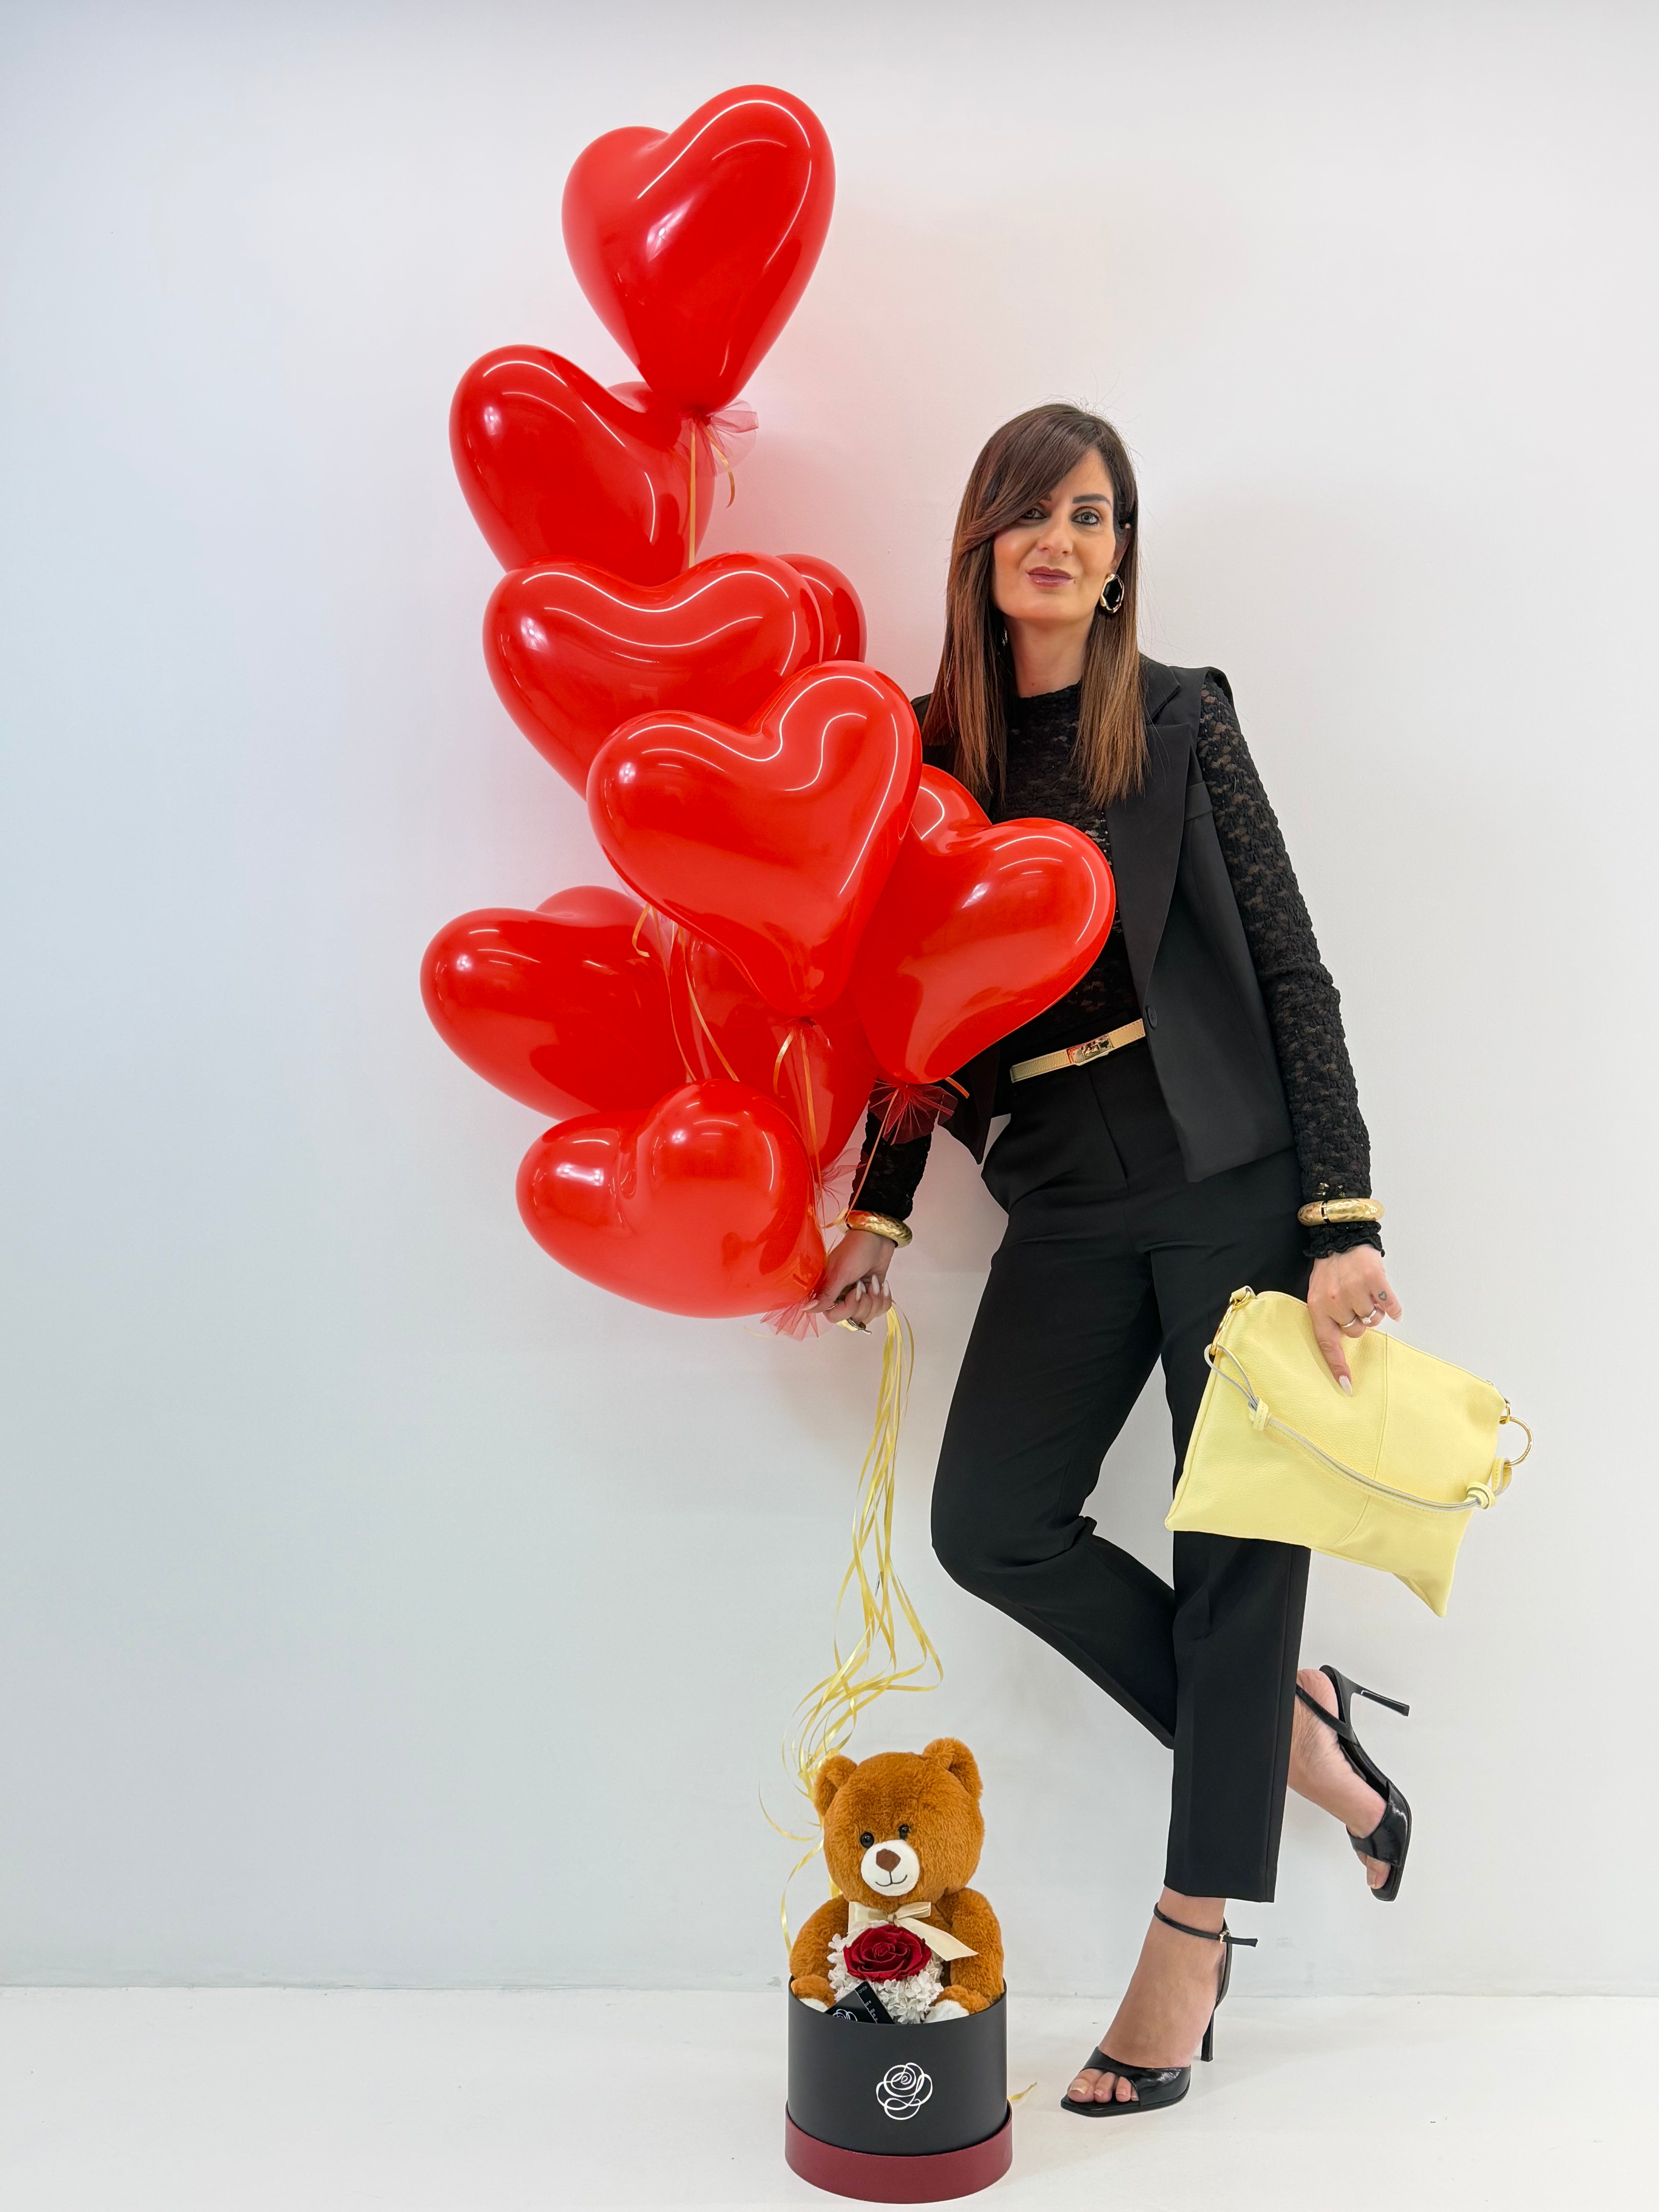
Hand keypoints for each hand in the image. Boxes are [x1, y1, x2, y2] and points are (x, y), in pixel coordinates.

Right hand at [807, 1229, 894, 1328]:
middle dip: (865, 1303)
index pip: (834, 1317)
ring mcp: (858, 1297)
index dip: (848, 1308)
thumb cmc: (856, 1250)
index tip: (856, 1291)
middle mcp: (841, 1297)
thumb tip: (806, 1309)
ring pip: (869, 1316)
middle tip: (864, 1284)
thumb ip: (826, 1294)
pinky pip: (881, 1309)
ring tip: (874, 1281)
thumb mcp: (840, 1272)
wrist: (878, 1237)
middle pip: (853, 1318)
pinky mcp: (873, 1295)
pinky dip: (884, 1297)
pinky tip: (881, 1284)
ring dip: (876, 1299)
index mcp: (828, 1292)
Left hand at [1308, 1248, 1400, 1392]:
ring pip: (1373, 1319)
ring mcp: (1355, 1290)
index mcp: (1318, 1307)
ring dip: (1373, 1310)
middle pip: (1356, 1330)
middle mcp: (1335, 1301)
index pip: (1327, 1343)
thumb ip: (1328, 1316)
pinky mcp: (1374, 1280)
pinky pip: (1389, 1305)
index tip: (1347, 1386)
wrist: (1340, 1236)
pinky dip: (1392, 1306)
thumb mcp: (1318, 1292)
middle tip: (1355, 1302)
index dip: (1337, 1366)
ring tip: (1365, 1293)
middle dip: (1359, 1321)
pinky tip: (1387, 1300)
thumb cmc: (1329, 1268)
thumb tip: (1348, 1336)